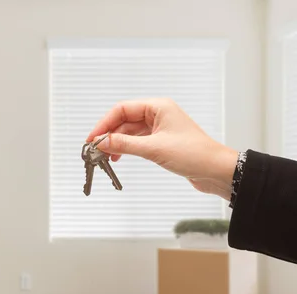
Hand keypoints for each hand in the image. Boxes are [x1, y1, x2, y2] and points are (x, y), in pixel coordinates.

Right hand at [86, 98, 238, 199]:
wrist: (216, 170)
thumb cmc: (194, 154)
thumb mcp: (153, 149)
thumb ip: (125, 145)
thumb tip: (102, 142)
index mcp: (158, 107)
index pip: (122, 109)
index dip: (105, 124)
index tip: (93, 138)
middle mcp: (158, 114)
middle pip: (124, 120)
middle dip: (108, 134)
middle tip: (95, 149)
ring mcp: (159, 128)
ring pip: (129, 132)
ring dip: (116, 143)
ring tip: (104, 156)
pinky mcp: (160, 141)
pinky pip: (136, 141)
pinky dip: (125, 148)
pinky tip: (118, 157)